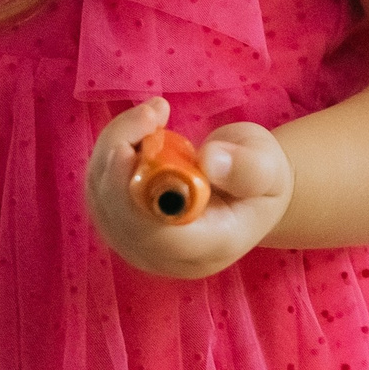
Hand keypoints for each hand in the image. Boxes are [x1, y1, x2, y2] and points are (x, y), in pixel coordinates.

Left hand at [84, 99, 291, 280]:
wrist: (247, 191)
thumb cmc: (262, 177)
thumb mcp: (269, 166)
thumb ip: (247, 167)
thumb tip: (210, 161)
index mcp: (212, 246)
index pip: (158, 235)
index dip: (132, 197)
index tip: (127, 149)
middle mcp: (170, 256)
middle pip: (120, 220)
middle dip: (118, 159)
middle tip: (151, 113)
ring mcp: (142, 246)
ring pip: (102, 201)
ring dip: (113, 147)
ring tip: (153, 114)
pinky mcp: (124, 227)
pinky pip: (99, 191)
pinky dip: (109, 152)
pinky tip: (140, 129)